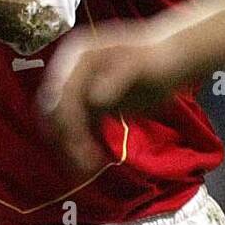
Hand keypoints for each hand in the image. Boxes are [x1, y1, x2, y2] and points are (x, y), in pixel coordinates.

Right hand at [38, 20, 180, 171]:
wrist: (170, 61)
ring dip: (69, 145)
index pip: (59, 89)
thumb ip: (115, 78)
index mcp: (75, 57)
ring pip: (63, 122)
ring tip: (84, 167)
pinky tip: (92, 163)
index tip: (73, 140)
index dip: (63, 115)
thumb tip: (93, 98)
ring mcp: (79, 91)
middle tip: (77, 160)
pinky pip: (79, 130)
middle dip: (63, 135)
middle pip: (54, 107)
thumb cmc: (155, 59)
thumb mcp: (137, 64)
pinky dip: (82, 146)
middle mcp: (70, 73)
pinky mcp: (91, 108)